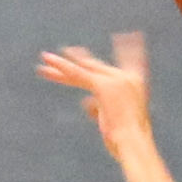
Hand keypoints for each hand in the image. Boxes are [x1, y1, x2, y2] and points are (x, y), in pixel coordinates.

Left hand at [39, 36, 152, 159]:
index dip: (124, 50)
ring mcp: (114, 80)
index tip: (122, 37)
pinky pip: (76, 74)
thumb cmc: (130, 140)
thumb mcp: (117, 121)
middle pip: (96, 67)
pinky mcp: (101, 85)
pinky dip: (61, 67)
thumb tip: (86, 102)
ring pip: (82, 70)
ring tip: (45, 57)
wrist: (136, 143)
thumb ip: (100, 107)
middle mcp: (126, 78)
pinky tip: (47, 60)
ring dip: (62, 65)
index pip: (130, 60)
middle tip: (67, 50)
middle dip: (79, 61)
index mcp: (136, 83)